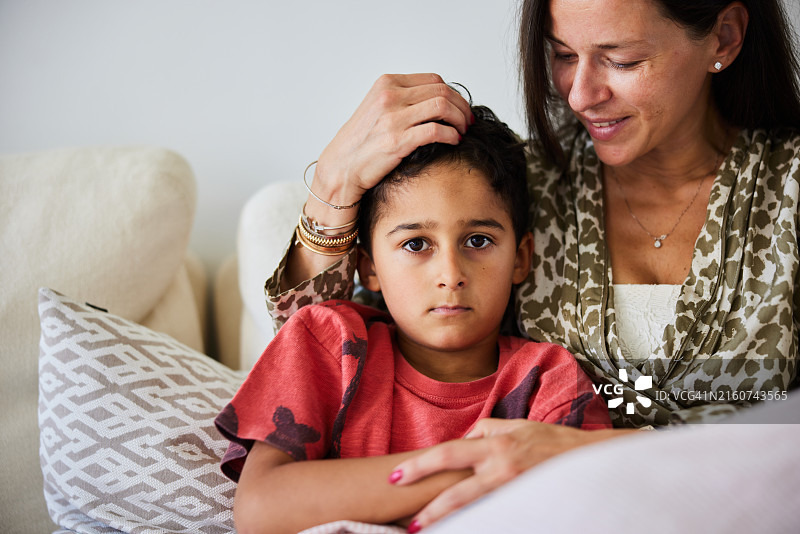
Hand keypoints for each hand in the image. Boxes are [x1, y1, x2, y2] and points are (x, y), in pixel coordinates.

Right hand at [311, 73, 472, 206]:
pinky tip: (454, 141)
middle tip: (468, 121)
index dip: (454, 93)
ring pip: (443, 107)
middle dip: (462, 106)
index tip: (460, 108)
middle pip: (442, 91)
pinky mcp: (397, 140)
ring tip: (462, 131)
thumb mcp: (378, 109)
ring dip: (460, 119)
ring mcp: (393, 118)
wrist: (341, 167)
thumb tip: (436, 101)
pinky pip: (436, 130)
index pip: (433, 80)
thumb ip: (403, 100)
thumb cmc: (360, 143)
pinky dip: (451, 135)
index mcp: (387, 83)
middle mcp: (390, 96)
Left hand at [391, 419, 623, 528]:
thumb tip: (461, 441)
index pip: (448, 453)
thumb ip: (484, 431)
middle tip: (408, 522)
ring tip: (426, 531)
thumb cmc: (550, 440)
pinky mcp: (523, 505)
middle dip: (429, 508)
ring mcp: (513, 492)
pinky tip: (462, 528)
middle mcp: (502, 470)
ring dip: (449, 521)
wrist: (589, 460)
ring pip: (473, 511)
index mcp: (496, 446)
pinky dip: (476, 522)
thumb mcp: (515, 425)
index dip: (420, 466)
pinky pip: (493, 516)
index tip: (397, 476)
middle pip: (456, 492)